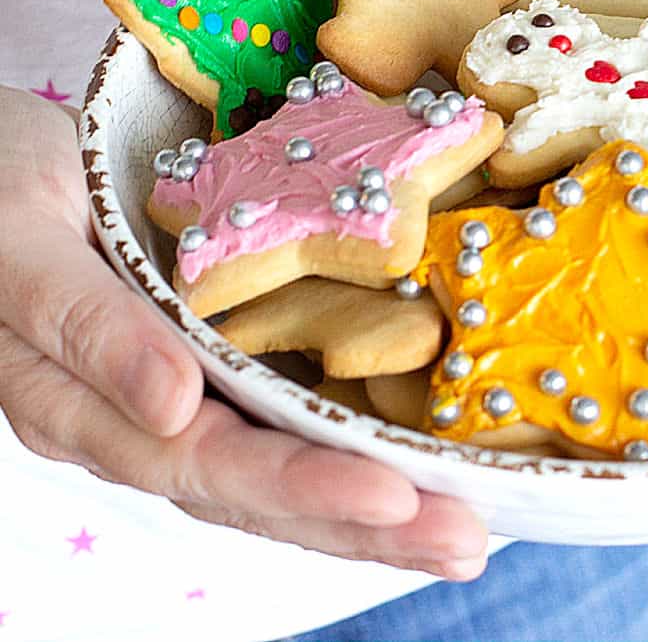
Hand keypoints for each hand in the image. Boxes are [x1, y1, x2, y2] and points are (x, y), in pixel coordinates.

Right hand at [0, 87, 488, 578]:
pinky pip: (275, 422)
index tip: (396, 496)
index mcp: (86, 404)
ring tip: (460, 532)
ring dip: (369, 508)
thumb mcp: (23, 243)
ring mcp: (171, 398)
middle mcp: (137, 418)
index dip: (305, 485)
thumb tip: (174, 409)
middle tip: (467, 541)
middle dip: (366, 524)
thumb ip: (85, 327)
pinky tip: (403, 468)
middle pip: (259, 492)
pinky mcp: (203, 364)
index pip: (210, 464)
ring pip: (275, 471)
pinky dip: (342, 453)